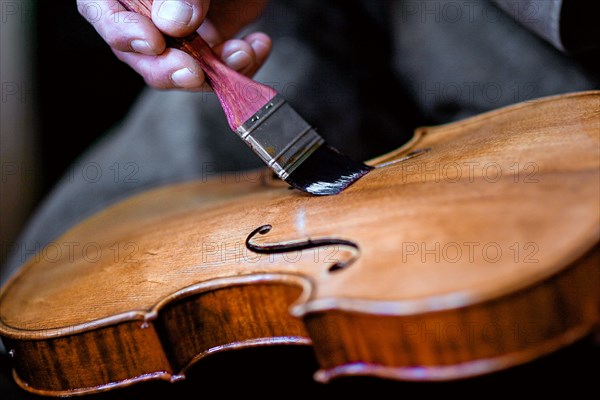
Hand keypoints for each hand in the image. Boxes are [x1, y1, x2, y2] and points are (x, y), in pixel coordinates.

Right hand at [77, 0, 270, 89]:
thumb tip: (174, 24)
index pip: (104, 14)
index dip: (125, 35)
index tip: (154, 43)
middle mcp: (149, 12)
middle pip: (142, 56)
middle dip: (171, 70)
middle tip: (193, 72)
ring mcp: (180, 31)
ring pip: (183, 70)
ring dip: (216, 70)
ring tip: (243, 52)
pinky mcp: (212, 41)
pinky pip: (220, 67)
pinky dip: (242, 63)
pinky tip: (257, 45)